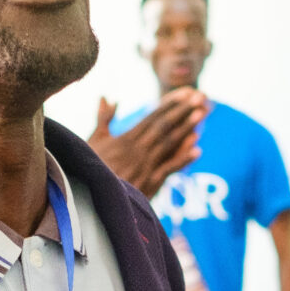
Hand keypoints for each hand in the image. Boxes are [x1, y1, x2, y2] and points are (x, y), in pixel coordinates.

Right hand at [89, 89, 206, 192]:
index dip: (171, 103)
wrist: (87, 198)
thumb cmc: (91, 169)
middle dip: (183, 110)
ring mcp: (143, 166)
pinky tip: (197, 150)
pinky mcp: (147, 184)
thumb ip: (104, 118)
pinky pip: (167, 169)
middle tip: (201, 96)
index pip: (152, 117)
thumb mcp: (94, 140)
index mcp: (125, 138)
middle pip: (164, 126)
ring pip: (169, 143)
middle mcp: (136, 149)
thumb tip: (108, 97)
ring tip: (202, 113)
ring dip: (186, 128)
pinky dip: (182, 159)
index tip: (186, 92)